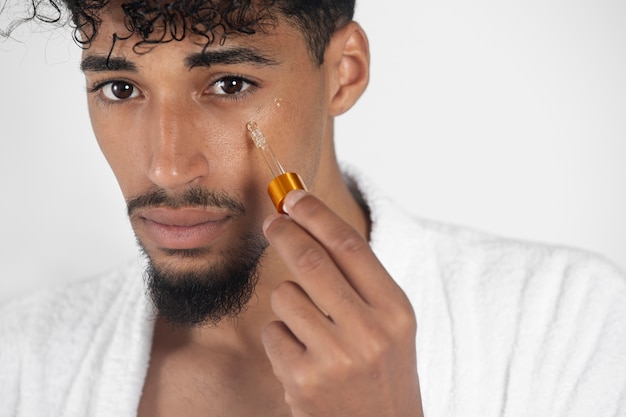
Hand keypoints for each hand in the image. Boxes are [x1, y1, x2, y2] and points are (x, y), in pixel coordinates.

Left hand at [261, 190, 423, 416]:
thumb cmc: (383, 369)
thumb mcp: (389, 322)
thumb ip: (359, 279)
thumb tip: (310, 226)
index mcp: (396, 310)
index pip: (350, 245)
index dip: (316, 214)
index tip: (293, 198)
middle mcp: (369, 332)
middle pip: (311, 260)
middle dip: (284, 233)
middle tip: (271, 222)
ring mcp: (335, 358)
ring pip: (285, 296)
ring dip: (287, 299)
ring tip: (308, 325)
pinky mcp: (303, 381)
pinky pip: (273, 332)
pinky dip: (281, 336)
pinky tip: (303, 357)